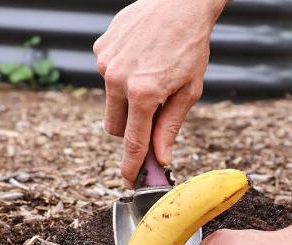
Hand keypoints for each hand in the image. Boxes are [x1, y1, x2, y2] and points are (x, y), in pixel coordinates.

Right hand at [94, 0, 224, 185]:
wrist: (179, 3)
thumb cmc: (190, 46)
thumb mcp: (188, 90)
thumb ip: (170, 126)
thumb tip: (160, 157)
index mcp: (143, 94)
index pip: (133, 142)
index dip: (131, 166)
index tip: (129, 181)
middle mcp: (118, 79)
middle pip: (115, 126)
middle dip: (131, 129)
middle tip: (153, 114)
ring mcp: (106, 63)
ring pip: (110, 101)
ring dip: (127, 100)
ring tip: (151, 75)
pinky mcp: (101, 49)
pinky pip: (108, 75)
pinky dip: (122, 75)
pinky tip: (142, 58)